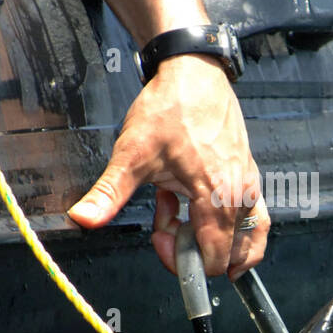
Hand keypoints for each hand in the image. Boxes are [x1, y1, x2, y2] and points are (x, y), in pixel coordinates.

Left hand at [67, 54, 269, 280]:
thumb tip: (83, 218)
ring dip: (207, 235)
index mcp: (216, 194)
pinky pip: (249, 220)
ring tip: (179, 210)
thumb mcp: (132, 153)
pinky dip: (224, 225)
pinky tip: (195, 205)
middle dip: (190, 246)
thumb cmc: (170, 108)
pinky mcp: (249, 177)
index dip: (182, 260)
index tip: (158, 237)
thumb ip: (109, 192)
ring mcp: (249, 186)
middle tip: (164, 219)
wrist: (193, 72)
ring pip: (240, 239)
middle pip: (224, 253)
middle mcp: (240, 194)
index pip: (212, 257)